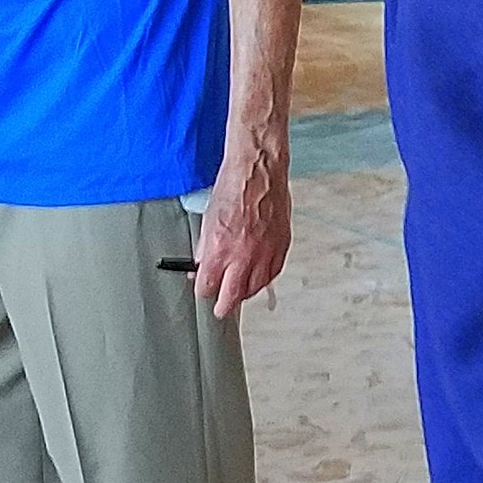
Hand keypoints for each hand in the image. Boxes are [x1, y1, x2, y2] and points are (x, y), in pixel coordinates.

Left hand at [194, 141, 291, 317]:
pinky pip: (272, 273)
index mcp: (220, 249)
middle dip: (224, 305)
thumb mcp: (208, 219)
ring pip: (255, 288)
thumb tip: (202, 264)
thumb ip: (205, 247)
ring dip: (245, 293)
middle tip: (221, 310)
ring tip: (239, 294)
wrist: (259, 172)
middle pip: (233, 296)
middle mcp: (244, 256)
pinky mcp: (281, 247)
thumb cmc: (234, 188)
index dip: (203, 290)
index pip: (208, 285)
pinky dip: (264, 279)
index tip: (203, 290)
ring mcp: (265, 253)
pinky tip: (258, 279)